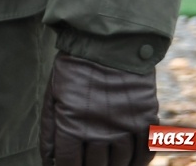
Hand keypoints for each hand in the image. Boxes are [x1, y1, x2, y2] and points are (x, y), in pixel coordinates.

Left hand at [40, 52, 158, 165]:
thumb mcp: (53, 95)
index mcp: (72, 125)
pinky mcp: (146, 119)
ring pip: (121, 163)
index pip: (69, 163)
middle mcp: (100, 131)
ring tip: (108, 164)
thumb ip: (51, 130)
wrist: (109, 42)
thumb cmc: (75, 68)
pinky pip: (146, 152)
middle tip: (87, 164)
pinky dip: (139, 162)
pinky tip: (131, 163)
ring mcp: (126, 127)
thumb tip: (49, 159)